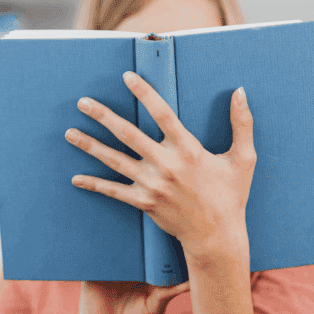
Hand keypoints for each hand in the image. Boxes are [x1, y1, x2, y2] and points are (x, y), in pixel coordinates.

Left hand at [65, 71, 256, 255]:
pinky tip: (76, 177)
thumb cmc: (231, 196)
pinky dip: (94, 184)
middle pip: (128, 134)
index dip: (144, 93)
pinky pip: (114, 192)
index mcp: (189, 150)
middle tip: (83, 102)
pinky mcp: (144, 202)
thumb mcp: (243, 159)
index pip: (162, 114)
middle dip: (103, 116)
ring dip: (91, 146)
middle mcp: (167, 165)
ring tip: (70, 133)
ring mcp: (152, 185)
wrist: (216, 236)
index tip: (127, 76)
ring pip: (115, 160)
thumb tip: (241, 92)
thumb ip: (242, 124)